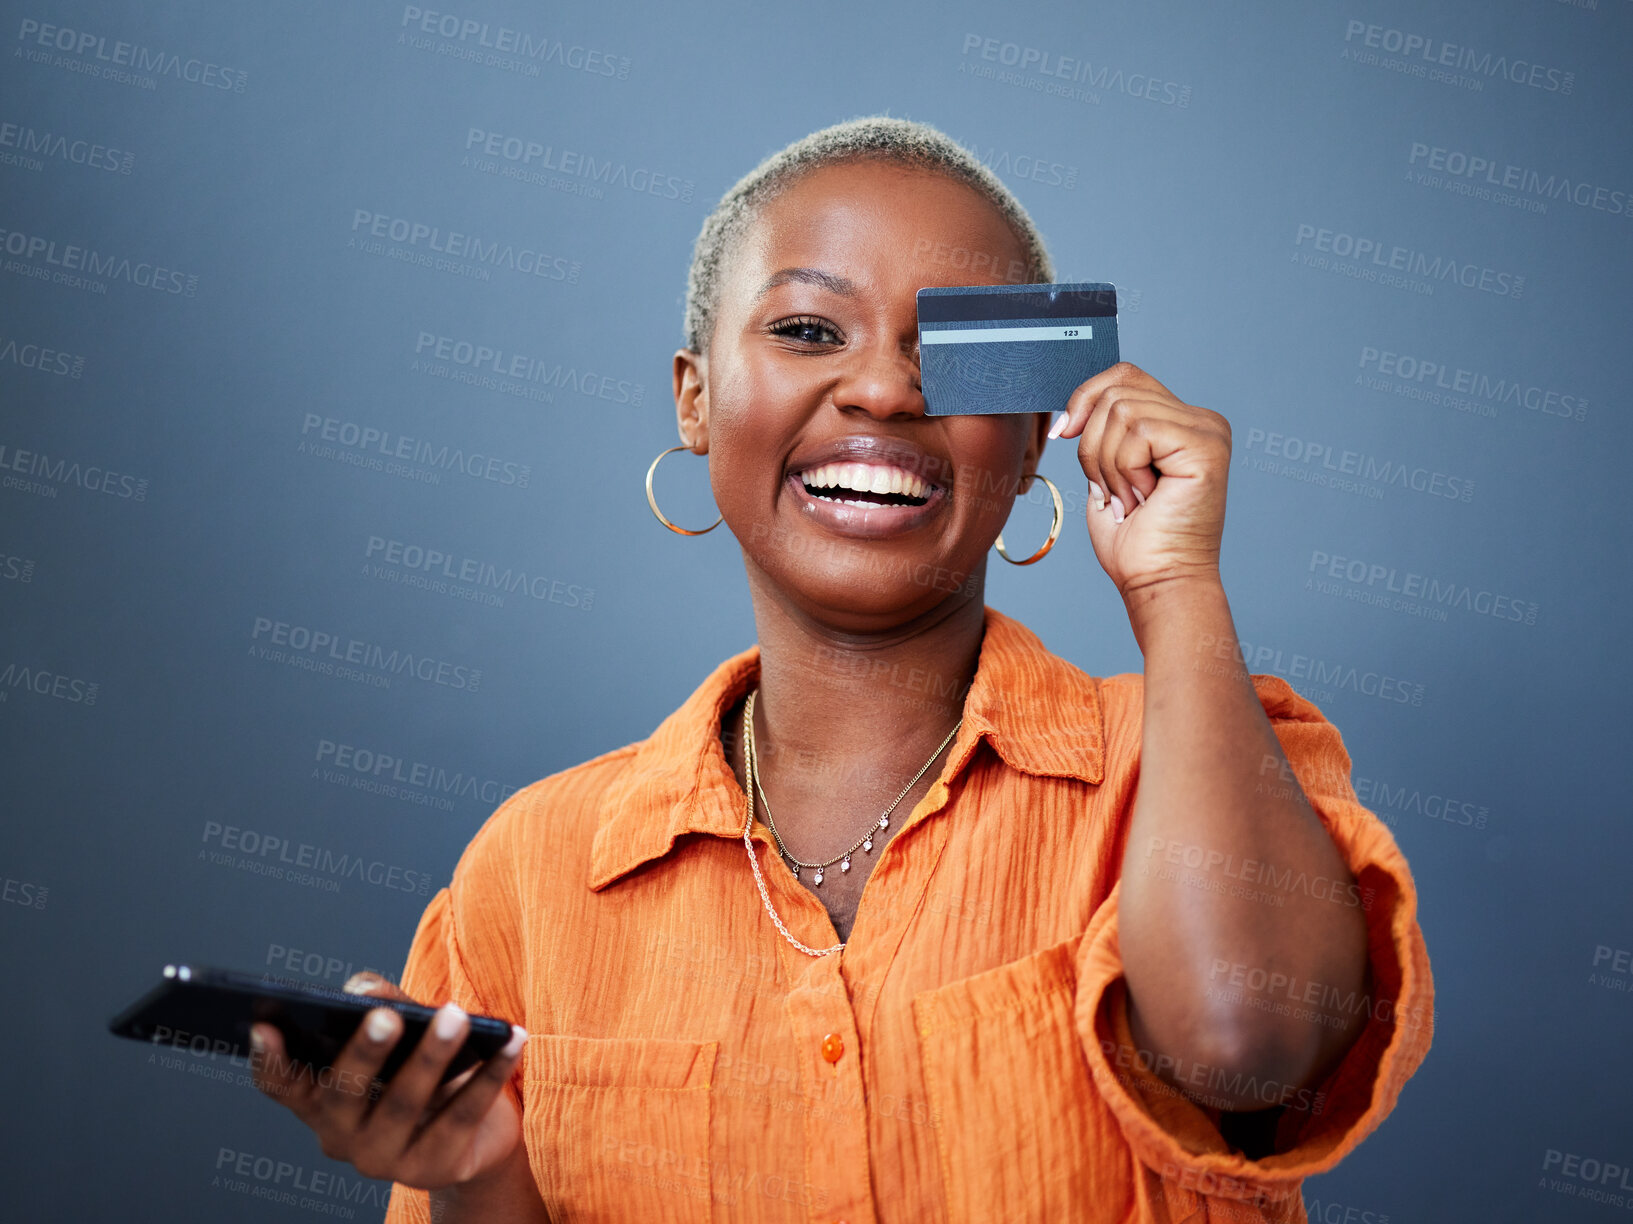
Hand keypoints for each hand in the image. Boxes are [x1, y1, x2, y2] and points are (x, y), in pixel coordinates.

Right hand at [249, 971, 528, 1190]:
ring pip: (405, 1105)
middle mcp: (341, 1136)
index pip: (282, 1085)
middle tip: (387, 1016)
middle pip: (343, 1094)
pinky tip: (511, 1039)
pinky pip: (464, 1115)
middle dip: (364, 1052)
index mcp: (319, 1100)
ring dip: (432, 1057)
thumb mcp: (399, 1033)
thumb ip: (377, 1003)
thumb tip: (363, 991)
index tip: (264, 1025)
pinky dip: (490, 1074)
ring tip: (456, 1016)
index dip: (269, 1060)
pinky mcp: (436, 1166)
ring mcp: (386, 1158)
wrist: (476, 1133)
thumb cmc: (424, 1069)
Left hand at [1049, 362, 1230, 598]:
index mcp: (1180, 422)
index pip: (1123, 376)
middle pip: (1117, 390)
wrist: (1156, 580)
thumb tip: (1073, 410)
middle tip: (1112, 491)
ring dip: (1108, 465)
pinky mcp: (1206, 445)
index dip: (1084, 398)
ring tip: (1130, 498)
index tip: (1063, 433)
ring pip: (1122, 410)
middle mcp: (1200, 420)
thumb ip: (1101, 431)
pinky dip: (1124, 470)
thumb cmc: (1134, 540)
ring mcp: (1207, 430)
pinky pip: (1138, 432)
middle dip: (1093, 445)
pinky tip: (1143, 498)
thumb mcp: (1106, 473)